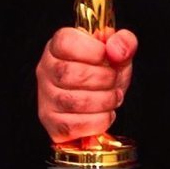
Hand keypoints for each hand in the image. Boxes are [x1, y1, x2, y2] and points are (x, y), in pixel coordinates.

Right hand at [36, 27, 136, 142]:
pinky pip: (72, 126)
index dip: (91, 49)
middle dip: (101, 78)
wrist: (102, 97)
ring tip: (113, 97)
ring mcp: (46, 98)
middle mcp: (46, 70)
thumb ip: (123, 42)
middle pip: (67, 74)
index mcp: (58, 46)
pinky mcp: (52, 123)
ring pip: (71, 102)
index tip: (106, 56)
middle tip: (114, 80)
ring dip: (103, 100)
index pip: (64, 42)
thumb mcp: (118, 51)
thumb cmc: (104, 70)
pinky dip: (97, 121)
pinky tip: (106, 113)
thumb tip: (115, 49)